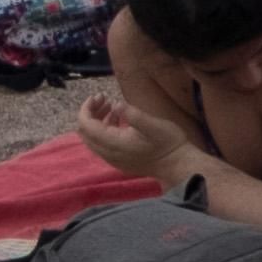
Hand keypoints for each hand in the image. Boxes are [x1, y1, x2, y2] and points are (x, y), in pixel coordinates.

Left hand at [73, 91, 195, 181]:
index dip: (87, 108)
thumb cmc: (168, 143)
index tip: (98, 95)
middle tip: (104, 98)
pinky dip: (102, 129)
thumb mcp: (154, 125)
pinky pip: (100, 144)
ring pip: (92, 138)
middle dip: (90, 113)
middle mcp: (107, 152)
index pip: (86, 125)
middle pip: (85, 132)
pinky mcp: (117, 160)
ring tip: (111, 106)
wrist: (177, 165)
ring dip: (96, 120)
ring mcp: (111, 158)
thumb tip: (116, 104)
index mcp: (113, 142)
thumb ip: (133, 115)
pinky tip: (117, 120)